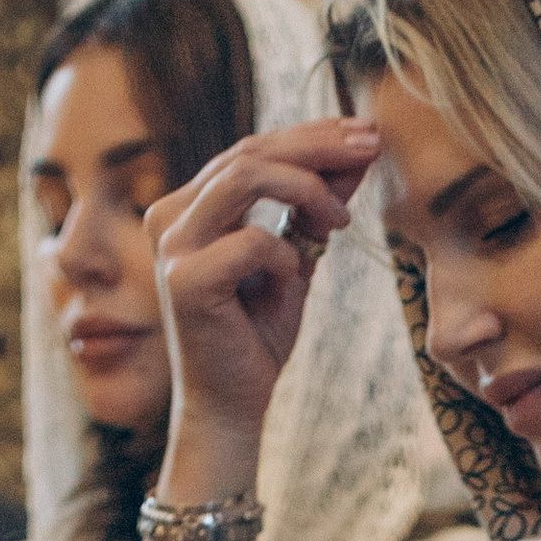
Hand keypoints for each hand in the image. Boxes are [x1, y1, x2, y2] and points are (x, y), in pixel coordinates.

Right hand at [144, 119, 382, 465]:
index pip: (250, 151)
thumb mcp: (295, 261)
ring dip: (306, 188)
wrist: (230, 407)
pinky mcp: (185, 278)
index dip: (310, 136)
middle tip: (370, 144)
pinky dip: (285, 257)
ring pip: (245, 176)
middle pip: (248, 151)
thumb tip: (358, 154)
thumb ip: (315, 209)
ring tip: (342, 219)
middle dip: (317, 144)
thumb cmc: (257, 337)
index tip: (364, 133)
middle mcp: (170, 217)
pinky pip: (252, 241)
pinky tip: (294, 280)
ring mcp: (172, 246)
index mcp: (189, 207)